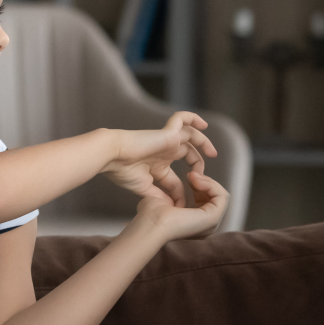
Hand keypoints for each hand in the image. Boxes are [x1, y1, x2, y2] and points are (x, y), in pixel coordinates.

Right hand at [102, 112, 218, 205]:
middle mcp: (163, 151)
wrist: (112, 156)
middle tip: (203, 176)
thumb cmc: (122, 171)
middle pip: (188, 153)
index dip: (182, 191)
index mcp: (157, 165)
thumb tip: (172, 206)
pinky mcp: (167, 132)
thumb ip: (159, 196)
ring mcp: (166, 140)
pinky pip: (182, 118)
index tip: (184, 203)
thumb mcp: (145, 188)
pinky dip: (193, 118)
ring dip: (203, 142)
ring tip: (212, 153)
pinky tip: (204, 125)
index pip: (176, 178)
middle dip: (198, 163)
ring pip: (190, 135)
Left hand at [128, 170, 228, 243]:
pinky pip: (222, 196)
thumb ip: (173, 195)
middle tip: (191, 175)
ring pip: (220, 195)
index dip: (200, 185)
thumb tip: (179, 190)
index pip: (207, 200)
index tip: (188, 176)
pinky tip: (197, 181)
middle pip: (215, 197)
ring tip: (193, 176)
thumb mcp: (164, 200)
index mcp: (194, 224)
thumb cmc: (151, 215)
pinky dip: (211, 184)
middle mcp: (205, 226)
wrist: (151, 223)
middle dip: (205, 182)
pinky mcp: (214, 218)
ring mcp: (211, 224)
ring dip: (208, 181)